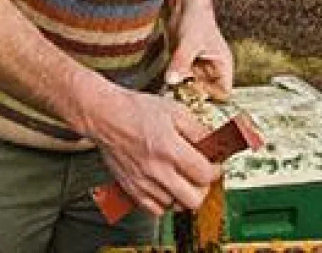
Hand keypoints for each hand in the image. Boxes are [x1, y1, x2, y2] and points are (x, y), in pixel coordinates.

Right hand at [83, 88, 221, 216]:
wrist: (106, 116)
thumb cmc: (137, 111)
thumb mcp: (175, 111)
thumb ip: (199, 130)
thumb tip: (216, 145)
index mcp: (170, 149)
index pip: (204, 175)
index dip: (215, 170)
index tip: (213, 165)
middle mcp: (157, 170)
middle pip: (194, 199)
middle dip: (203, 188)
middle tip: (200, 176)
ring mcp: (143, 183)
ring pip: (176, 207)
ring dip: (183, 195)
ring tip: (182, 179)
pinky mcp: (131, 190)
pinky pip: (155, 211)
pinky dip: (165, 202)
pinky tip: (166, 187)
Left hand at [166, 0, 233, 101]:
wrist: (183, 3)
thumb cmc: (195, 19)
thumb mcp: (188, 42)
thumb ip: (180, 62)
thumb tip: (171, 80)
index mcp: (223, 65)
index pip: (223, 93)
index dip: (211, 97)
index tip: (193, 94)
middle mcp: (213, 69)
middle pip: (207, 94)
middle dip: (193, 96)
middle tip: (178, 93)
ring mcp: (199, 67)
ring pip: (193, 89)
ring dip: (182, 90)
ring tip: (172, 84)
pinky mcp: (186, 64)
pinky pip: (182, 80)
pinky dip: (175, 81)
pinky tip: (166, 77)